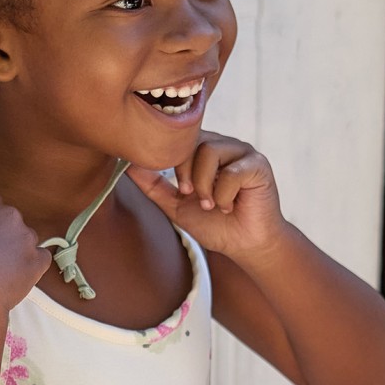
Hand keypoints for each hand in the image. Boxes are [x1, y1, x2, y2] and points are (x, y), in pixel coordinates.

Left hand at [127, 132, 290, 259]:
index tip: (179, 190)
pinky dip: (223, 195)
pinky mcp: (258, 165)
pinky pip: (232, 171)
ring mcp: (242, 152)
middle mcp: (223, 145)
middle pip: (192, 140)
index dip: (172, 161)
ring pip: (209, 151)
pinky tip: (229, 207)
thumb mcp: (175, 204)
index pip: (179, 139)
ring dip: (204, 185)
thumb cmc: (214, 224)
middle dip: (185, 173)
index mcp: (204, 150)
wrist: (244, 245)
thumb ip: (153, 185)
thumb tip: (127, 165)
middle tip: (191, 196)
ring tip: (211, 204)